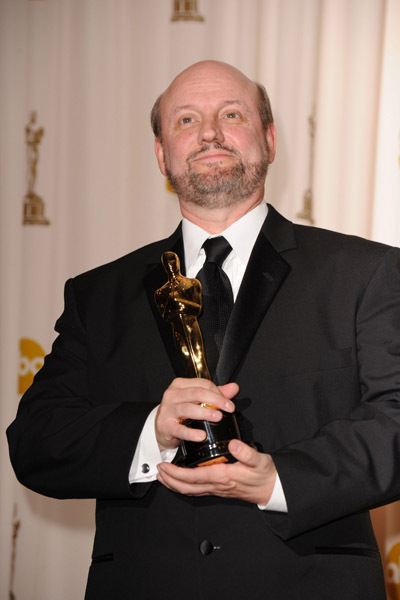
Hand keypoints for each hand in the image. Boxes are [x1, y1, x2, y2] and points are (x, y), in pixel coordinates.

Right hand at [155, 377, 238, 451]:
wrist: (161, 428)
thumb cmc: (180, 412)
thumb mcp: (196, 400)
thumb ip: (215, 394)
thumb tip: (234, 388)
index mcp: (180, 385)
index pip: (202, 384)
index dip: (218, 392)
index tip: (228, 401)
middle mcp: (172, 395)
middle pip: (197, 393)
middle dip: (216, 400)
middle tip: (229, 408)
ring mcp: (167, 410)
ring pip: (188, 408)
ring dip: (205, 412)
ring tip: (218, 417)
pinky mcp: (165, 426)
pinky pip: (180, 429)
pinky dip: (191, 433)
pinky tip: (202, 435)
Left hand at [157, 439, 276, 505]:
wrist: (272, 489)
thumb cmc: (264, 474)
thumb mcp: (259, 460)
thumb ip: (246, 452)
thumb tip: (233, 444)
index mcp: (223, 476)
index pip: (194, 477)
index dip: (177, 473)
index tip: (165, 466)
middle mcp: (217, 485)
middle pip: (187, 487)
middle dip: (171, 480)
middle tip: (158, 470)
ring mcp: (217, 489)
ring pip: (191, 491)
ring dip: (175, 485)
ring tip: (163, 477)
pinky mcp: (219, 489)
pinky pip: (197, 490)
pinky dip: (185, 486)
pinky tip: (181, 480)